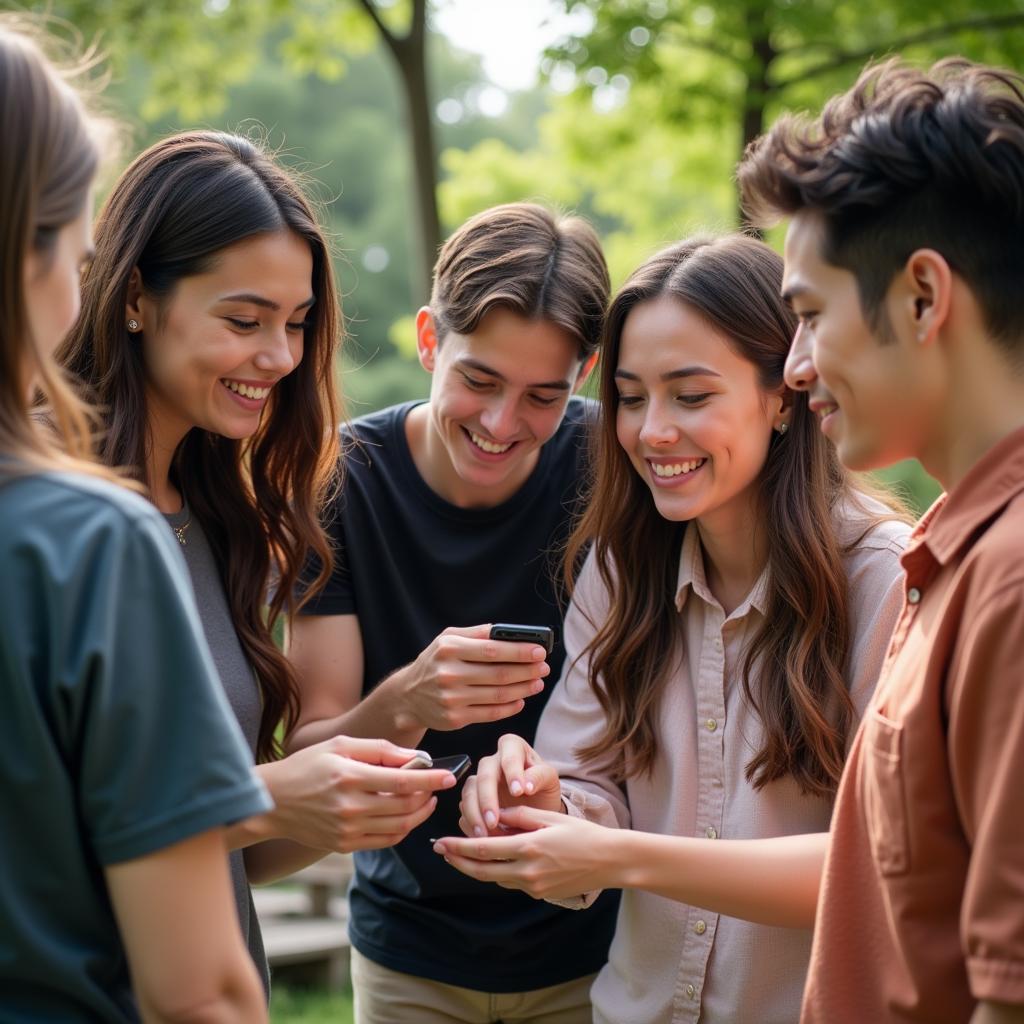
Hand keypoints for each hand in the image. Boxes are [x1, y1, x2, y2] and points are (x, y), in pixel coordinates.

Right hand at [259, 736, 456, 851]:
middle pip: (405, 806)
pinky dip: (403, 830)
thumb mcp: (340, 745)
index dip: (432, 780)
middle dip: (429, 797)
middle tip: (439, 786)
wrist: (272, 802)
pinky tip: (407, 816)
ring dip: (420, 814)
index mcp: (350, 776)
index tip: (450, 776)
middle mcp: (350, 806)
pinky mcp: (344, 845)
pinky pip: (385, 841)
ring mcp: (347, 830)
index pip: (403, 782)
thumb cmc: (308, 765)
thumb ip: (380, 749)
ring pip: (399, 826)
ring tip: (427, 801)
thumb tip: (417, 757)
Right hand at [393, 625, 549, 732]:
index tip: (540, 651)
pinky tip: (521, 699)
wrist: (407, 696)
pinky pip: (491, 713)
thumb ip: (477, 633)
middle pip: (499, 674)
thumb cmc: (434, 662)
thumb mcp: (447, 639)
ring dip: (524, 689)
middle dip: (527, 671)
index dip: (519, 652)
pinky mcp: (455, 719)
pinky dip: (510, 707)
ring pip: (498, 695)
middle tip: (544, 668)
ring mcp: (452, 699)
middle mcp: (449, 674)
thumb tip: (509, 632)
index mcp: (449, 649)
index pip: (492, 650)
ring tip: (537, 683)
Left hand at [434, 805, 619, 899]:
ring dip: (476, 868)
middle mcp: (527, 871)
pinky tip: (493, 861)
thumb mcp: (549, 817)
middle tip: (441, 851)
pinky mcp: (539, 893)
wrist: (609, 861)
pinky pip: (511, 882)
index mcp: (528, 847)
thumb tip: (494, 814)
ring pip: (495, 879)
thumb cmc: (582, 833)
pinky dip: (498, 872)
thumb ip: (518, 815)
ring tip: (461, 855)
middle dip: (458, 861)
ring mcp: (533, 886)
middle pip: (482, 871)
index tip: (441, 842)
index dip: (459, 846)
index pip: (483, 849)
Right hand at [459, 733, 562, 835]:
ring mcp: (479, 780)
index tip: (519, 792)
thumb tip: (525, 785)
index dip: (512, 773)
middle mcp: (492, 761)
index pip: (509, 756)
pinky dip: (470, 824)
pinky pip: (463, 810)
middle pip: (484, 776)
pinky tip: (480, 838)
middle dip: (487, 800)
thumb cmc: (544, 788)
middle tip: (494, 821)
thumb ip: (540, 777)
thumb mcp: (550, 780)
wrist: (538, 808)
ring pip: (468, 792)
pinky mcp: (471, 799)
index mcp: (512, 748)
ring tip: (484, 835)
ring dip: (474, 814)